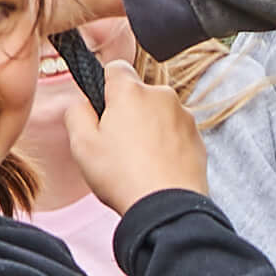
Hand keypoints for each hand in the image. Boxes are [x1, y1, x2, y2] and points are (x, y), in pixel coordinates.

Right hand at [67, 51, 210, 208]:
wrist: (168, 207)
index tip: (102, 109)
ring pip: (158, 113)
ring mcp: (185, 116)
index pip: (115, 68)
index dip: (105, 87)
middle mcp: (162, 95)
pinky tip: (156, 166)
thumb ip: (76, 112)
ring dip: (148, 128)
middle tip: (116, 143)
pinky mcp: (198, 137)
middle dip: (127, 111)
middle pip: (138, 93)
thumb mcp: (81, 143)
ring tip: (138, 161)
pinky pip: (175, 132)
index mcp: (131, 91)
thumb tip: (83, 103)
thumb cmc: (123, 176)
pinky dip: (166, 143)